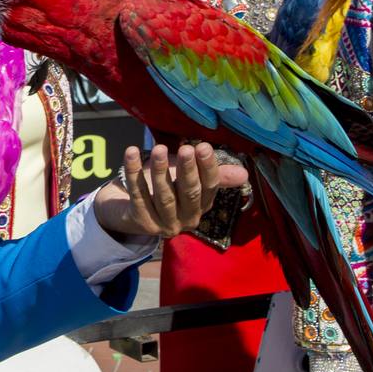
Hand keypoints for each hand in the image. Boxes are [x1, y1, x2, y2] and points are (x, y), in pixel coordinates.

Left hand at [93, 143, 247, 239]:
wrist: (128, 210)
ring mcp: (163, 224)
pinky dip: (134, 173)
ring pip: (164, 196)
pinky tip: (132, 153)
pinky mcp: (141, 223)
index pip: (210, 187)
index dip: (208, 168)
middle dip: (188, 170)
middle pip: (189, 193)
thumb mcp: (189, 179)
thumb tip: (244, 174)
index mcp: (202, 206)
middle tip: (185, 149)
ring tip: (159, 149)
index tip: (203, 147)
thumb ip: (214, 175)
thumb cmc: (165, 188)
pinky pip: (138, 195)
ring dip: (161, 171)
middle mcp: (186, 219)